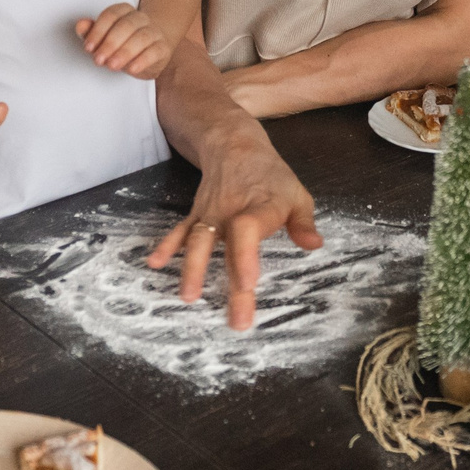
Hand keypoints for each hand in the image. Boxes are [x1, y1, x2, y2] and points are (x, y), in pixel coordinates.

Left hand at [77, 4, 171, 79]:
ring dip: (125, 52)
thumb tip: (80, 25)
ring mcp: (154, 32)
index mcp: (124, 11)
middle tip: (98, 60)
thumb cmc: (123, 43)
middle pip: (126, 25)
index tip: (88, 48)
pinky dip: (143, 60)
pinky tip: (131, 69)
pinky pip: (155, 51)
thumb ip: (91, 32)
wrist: (152, 49)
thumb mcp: (104, 38)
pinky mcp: (163, 48)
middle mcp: (141, 18)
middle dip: (110, 43)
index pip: (111, 15)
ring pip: (142, 37)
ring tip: (111, 66)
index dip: (98, 31)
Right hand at [144, 131, 323, 330]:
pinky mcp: (197, 216)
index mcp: (258, 208)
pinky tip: (155, 263)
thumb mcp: (297, 195)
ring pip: (197, 241)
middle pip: (226, 247)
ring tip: (188, 297)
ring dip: (191, 268)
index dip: (245, 256)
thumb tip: (314, 245)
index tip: (247, 283)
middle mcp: (230, 213)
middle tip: (236, 321)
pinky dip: (167, 246)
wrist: (235, 147)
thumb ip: (303, 222)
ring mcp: (210, 215)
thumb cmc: (272, 178)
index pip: (248, 229)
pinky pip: (179, 231)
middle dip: (229, 284)